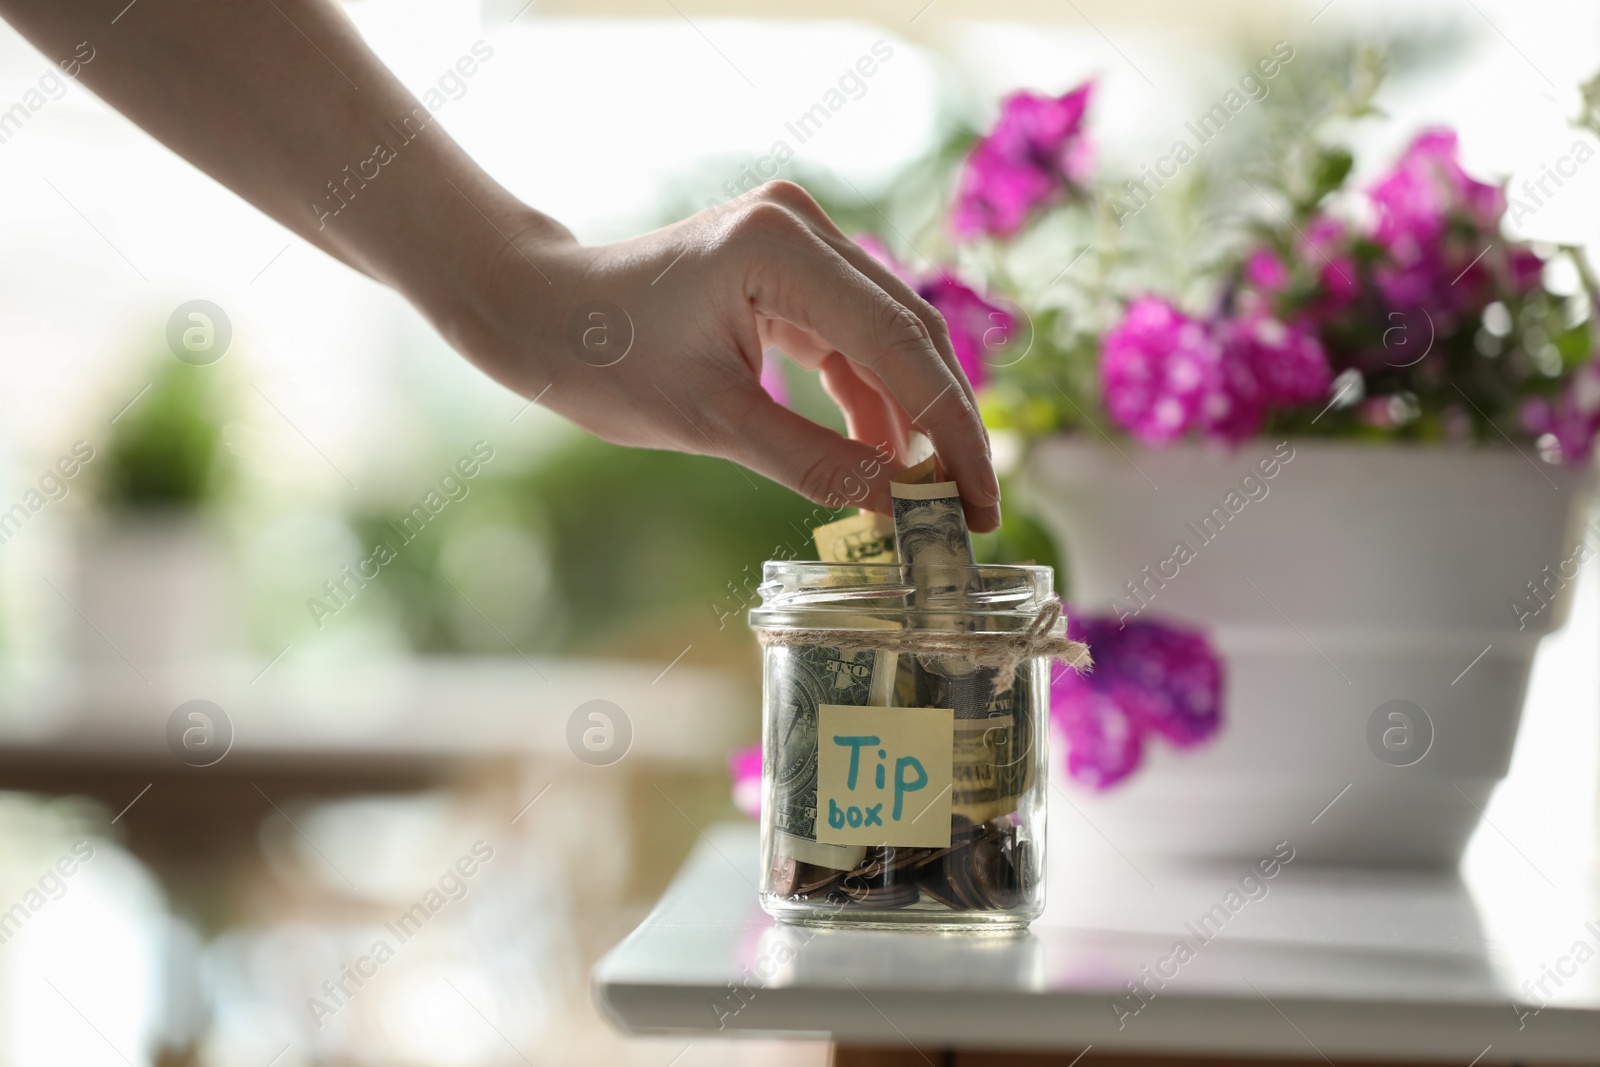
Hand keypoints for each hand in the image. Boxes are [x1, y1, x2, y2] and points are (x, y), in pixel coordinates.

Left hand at [450, 181, 1001, 531]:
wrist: (538, 311)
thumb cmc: (603, 360)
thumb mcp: (713, 424)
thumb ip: (817, 464)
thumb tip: (904, 510)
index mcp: (781, 248)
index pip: (901, 346)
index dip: (951, 432)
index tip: (976, 503)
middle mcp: (803, 226)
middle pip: (912, 333)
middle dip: (945, 426)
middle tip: (968, 509)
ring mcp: (800, 240)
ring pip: (892, 337)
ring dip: (912, 417)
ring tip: (926, 497)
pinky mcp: (790, 265)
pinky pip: (854, 336)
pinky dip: (871, 398)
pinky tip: (882, 461)